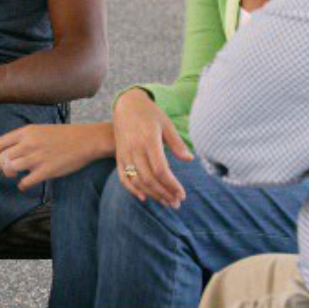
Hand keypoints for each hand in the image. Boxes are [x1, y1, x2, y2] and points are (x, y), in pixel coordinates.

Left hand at [0, 123, 109, 190]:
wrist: (86, 140)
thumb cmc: (65, 135)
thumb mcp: (40, 129)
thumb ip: (25, 138)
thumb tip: (12, 150)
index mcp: (26, 131)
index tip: (1, 159)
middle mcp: (28, 143)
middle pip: (2, 158)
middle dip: (1, 167)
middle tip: (8, 171)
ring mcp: (36, 157)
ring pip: (10, 168)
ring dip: (10, 175)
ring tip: (17, 176)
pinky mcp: (46, 171)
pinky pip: (25, 182)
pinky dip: (22, 186)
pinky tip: (26, 185)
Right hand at [112, 88, 193, 208]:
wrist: (126, 104)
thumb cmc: (150, 113)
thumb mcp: (166, 123)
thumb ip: (177, 143)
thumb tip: (189, 160)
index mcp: (149, 140)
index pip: (160, 170)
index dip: (172, 185)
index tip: (182, 194)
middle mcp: (135, 148)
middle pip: (149, 179)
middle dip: (164, 194)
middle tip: (176, 203)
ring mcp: (125, 153)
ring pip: (137, 181)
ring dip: (152, 194)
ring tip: (166, 202)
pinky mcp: (119, 156)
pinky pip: (123, 177)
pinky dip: (132, 189)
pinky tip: (144, 197)